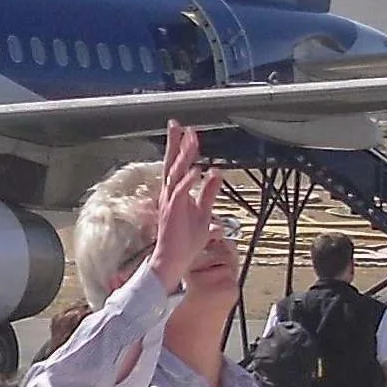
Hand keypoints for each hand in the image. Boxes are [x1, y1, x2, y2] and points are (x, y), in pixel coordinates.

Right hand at [149, 121, 222, 292]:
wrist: (174, 261)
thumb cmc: (185, 241)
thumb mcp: (204, 212)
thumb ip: (209, 192)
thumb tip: (216, 173)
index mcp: (177, 193)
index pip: (179, 165)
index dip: (182, 147)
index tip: (186, 131)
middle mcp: (171, 194)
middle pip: (172, 163)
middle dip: (175, 143)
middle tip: (177, 125)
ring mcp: (170, 203)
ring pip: (176, 174)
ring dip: (184, 157)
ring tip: (190, 140)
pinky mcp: (173, 213)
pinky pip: (181, 194)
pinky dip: (187, 182)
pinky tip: (196, 171)